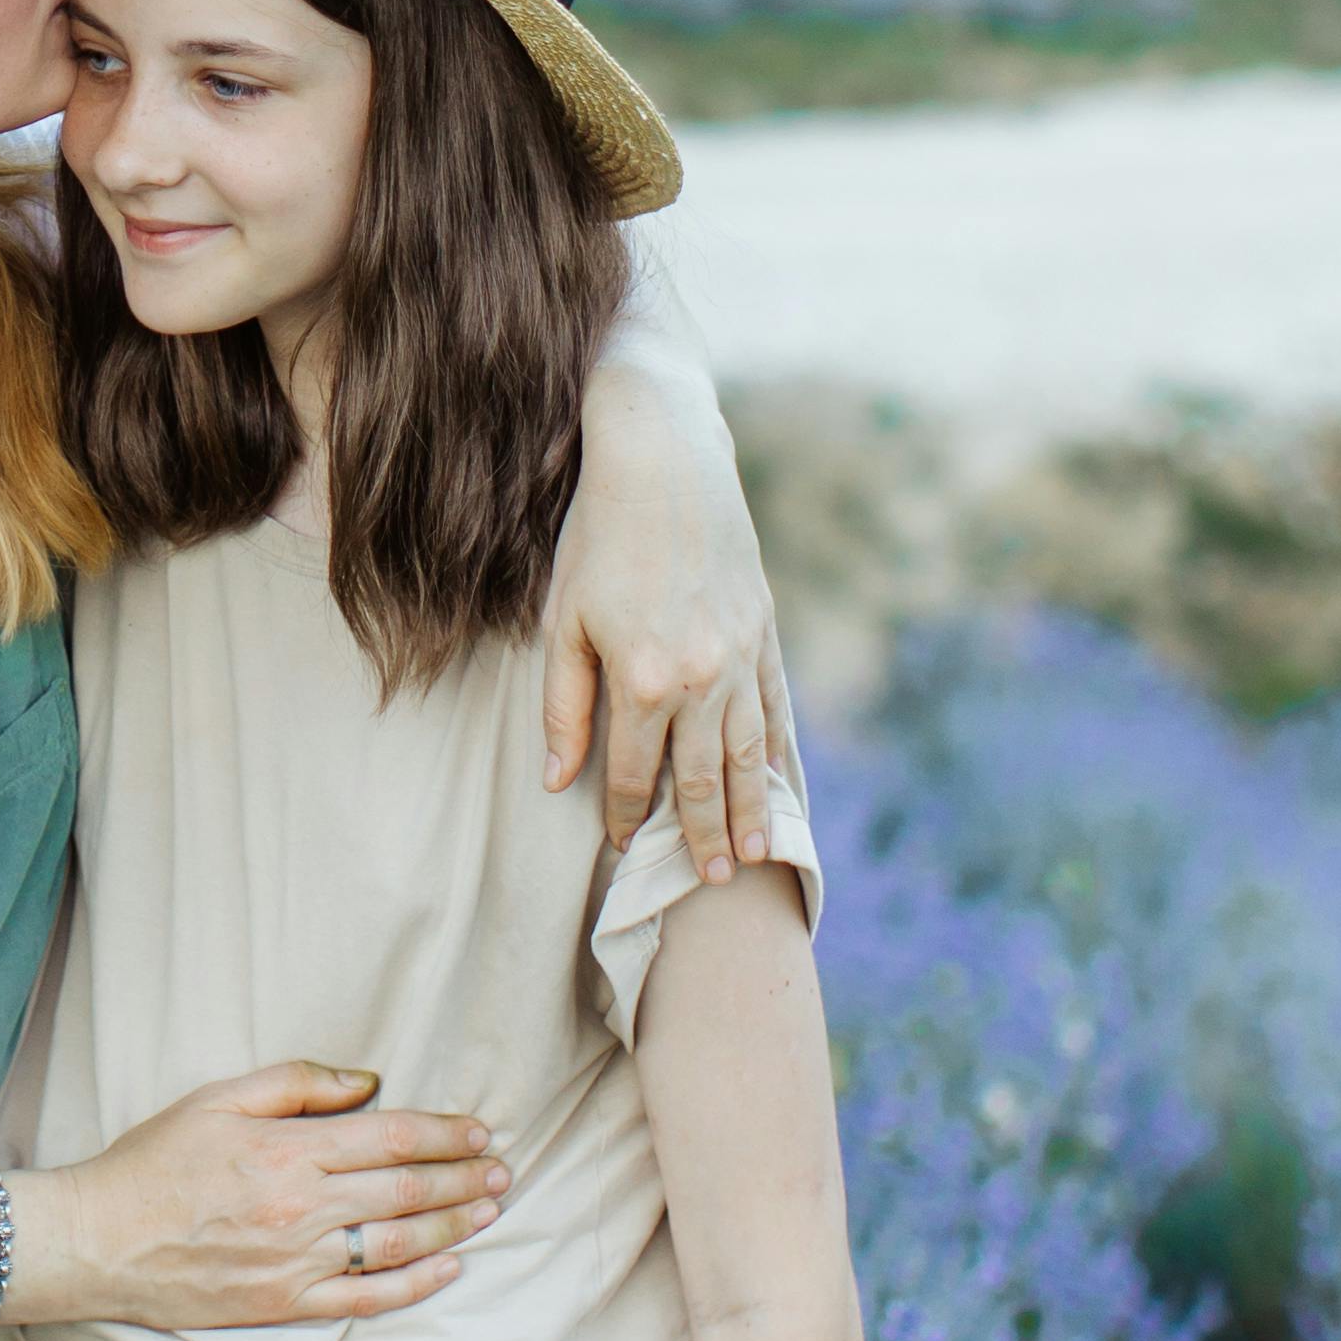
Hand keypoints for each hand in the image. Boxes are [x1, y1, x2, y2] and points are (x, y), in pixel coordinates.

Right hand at [13, 1062, 505, 1334]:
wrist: (100, 1240)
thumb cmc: (153, 1162)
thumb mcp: (217, 1098)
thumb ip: (297, 1083)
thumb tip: (369, 1083)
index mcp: (289, 1150)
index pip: (391, 1137)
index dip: (445, 1134)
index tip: (478, 1132)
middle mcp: (302, 1207)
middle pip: (406, 1191)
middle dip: (462, 1180)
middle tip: (503, 1173)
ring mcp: (297, 1262)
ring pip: (397, 1244)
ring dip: (452, 1227)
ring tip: (488, 1213)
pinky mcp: (286, 1305)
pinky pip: (366, 1298)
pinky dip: (414, 1285)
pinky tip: (448, 1270)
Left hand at [540, 351, 781, 883]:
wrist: (662, 458)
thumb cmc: (596, 537)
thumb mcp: (561, 621)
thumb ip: (563, 708)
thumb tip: (560, 781)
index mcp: (641, 680)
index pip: (636, 773)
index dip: (627, 817)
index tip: (622, 849)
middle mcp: (700, 678)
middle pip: (701, 778)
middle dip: (700, 834)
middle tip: (709, 882)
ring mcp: (740, 656)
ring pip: (747, 754)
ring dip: (748, 809)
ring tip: (751, 856)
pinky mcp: (764, 630)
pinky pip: (776, 709)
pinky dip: (778, 754)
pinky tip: (780, 786)